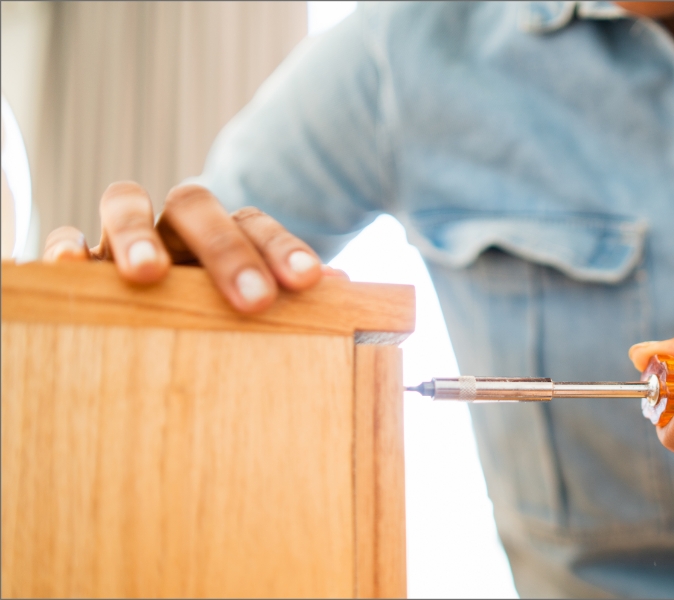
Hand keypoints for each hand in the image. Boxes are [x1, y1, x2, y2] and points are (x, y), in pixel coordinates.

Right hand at [42, 181, 332, 311]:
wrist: (143, 327)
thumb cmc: (212, 318)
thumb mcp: (248, 309)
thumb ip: (290, 299)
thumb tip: (345, 288)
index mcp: (225, 235)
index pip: (256, 225)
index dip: (283, 247)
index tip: (307, 280)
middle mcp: (175, 227)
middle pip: (197, 205)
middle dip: (225, 248)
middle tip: (251, 298)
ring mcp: (124, 237)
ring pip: (126, 202)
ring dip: (137, 233)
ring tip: (148, 274)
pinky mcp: (78, 257)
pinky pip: (65, 234)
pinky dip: (65, 243)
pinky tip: (69, 265)